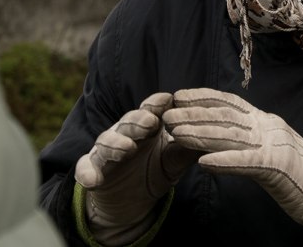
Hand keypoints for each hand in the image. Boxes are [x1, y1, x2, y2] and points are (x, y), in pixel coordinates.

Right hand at [75, 92, 198, 244]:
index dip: (157, 104)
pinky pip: (85, 169)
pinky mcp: (91, 171)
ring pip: (106, 142)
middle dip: (138, 121)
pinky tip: (92, 180)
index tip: (168, 99)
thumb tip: (216, 135)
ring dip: (115, 143)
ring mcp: (106, 152)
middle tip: (149, 122)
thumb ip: (189, 148)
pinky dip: (87, 173)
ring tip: (126, 148)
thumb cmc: (153, 170)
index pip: (151, 110)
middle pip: (128, 122)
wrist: (129, 203)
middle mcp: (123, 134)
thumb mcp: (174, 162)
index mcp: (145, 127)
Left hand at [164, 88, 302, 246]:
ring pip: (232, 136)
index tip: (179, 95)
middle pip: (226, 117)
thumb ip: (246, 142)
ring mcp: (274, 145)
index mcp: (265, 122)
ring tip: (176, 134)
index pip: (230, 104)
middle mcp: (268, 127)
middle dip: (194, 114)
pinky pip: (248, 162)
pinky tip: (205, 162)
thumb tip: (215, 142)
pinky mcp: (279, 167)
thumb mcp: (268, 151)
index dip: (204, 97)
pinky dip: (226, 161)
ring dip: (201, 134)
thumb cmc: (297, 175)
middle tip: (167, 115)